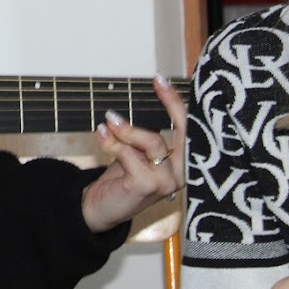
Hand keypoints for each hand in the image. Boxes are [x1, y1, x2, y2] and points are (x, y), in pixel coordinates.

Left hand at [80, 74, 187, 233]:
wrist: (100, 208)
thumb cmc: (121, 178)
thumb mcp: (135, 153)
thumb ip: (140, 137)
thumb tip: (129, 111)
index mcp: (183, 165)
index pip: (189, 131)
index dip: (178, 104)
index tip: (162, 80)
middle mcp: (181, 174)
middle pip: (184, 133)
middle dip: (172, 104)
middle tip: (157, 82)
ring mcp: (167, 181)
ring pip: (152, 141)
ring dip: (126, 129)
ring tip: (108, 121)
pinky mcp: (147, 185)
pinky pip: (129, 154)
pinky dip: (111, 142)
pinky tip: (100, 135)